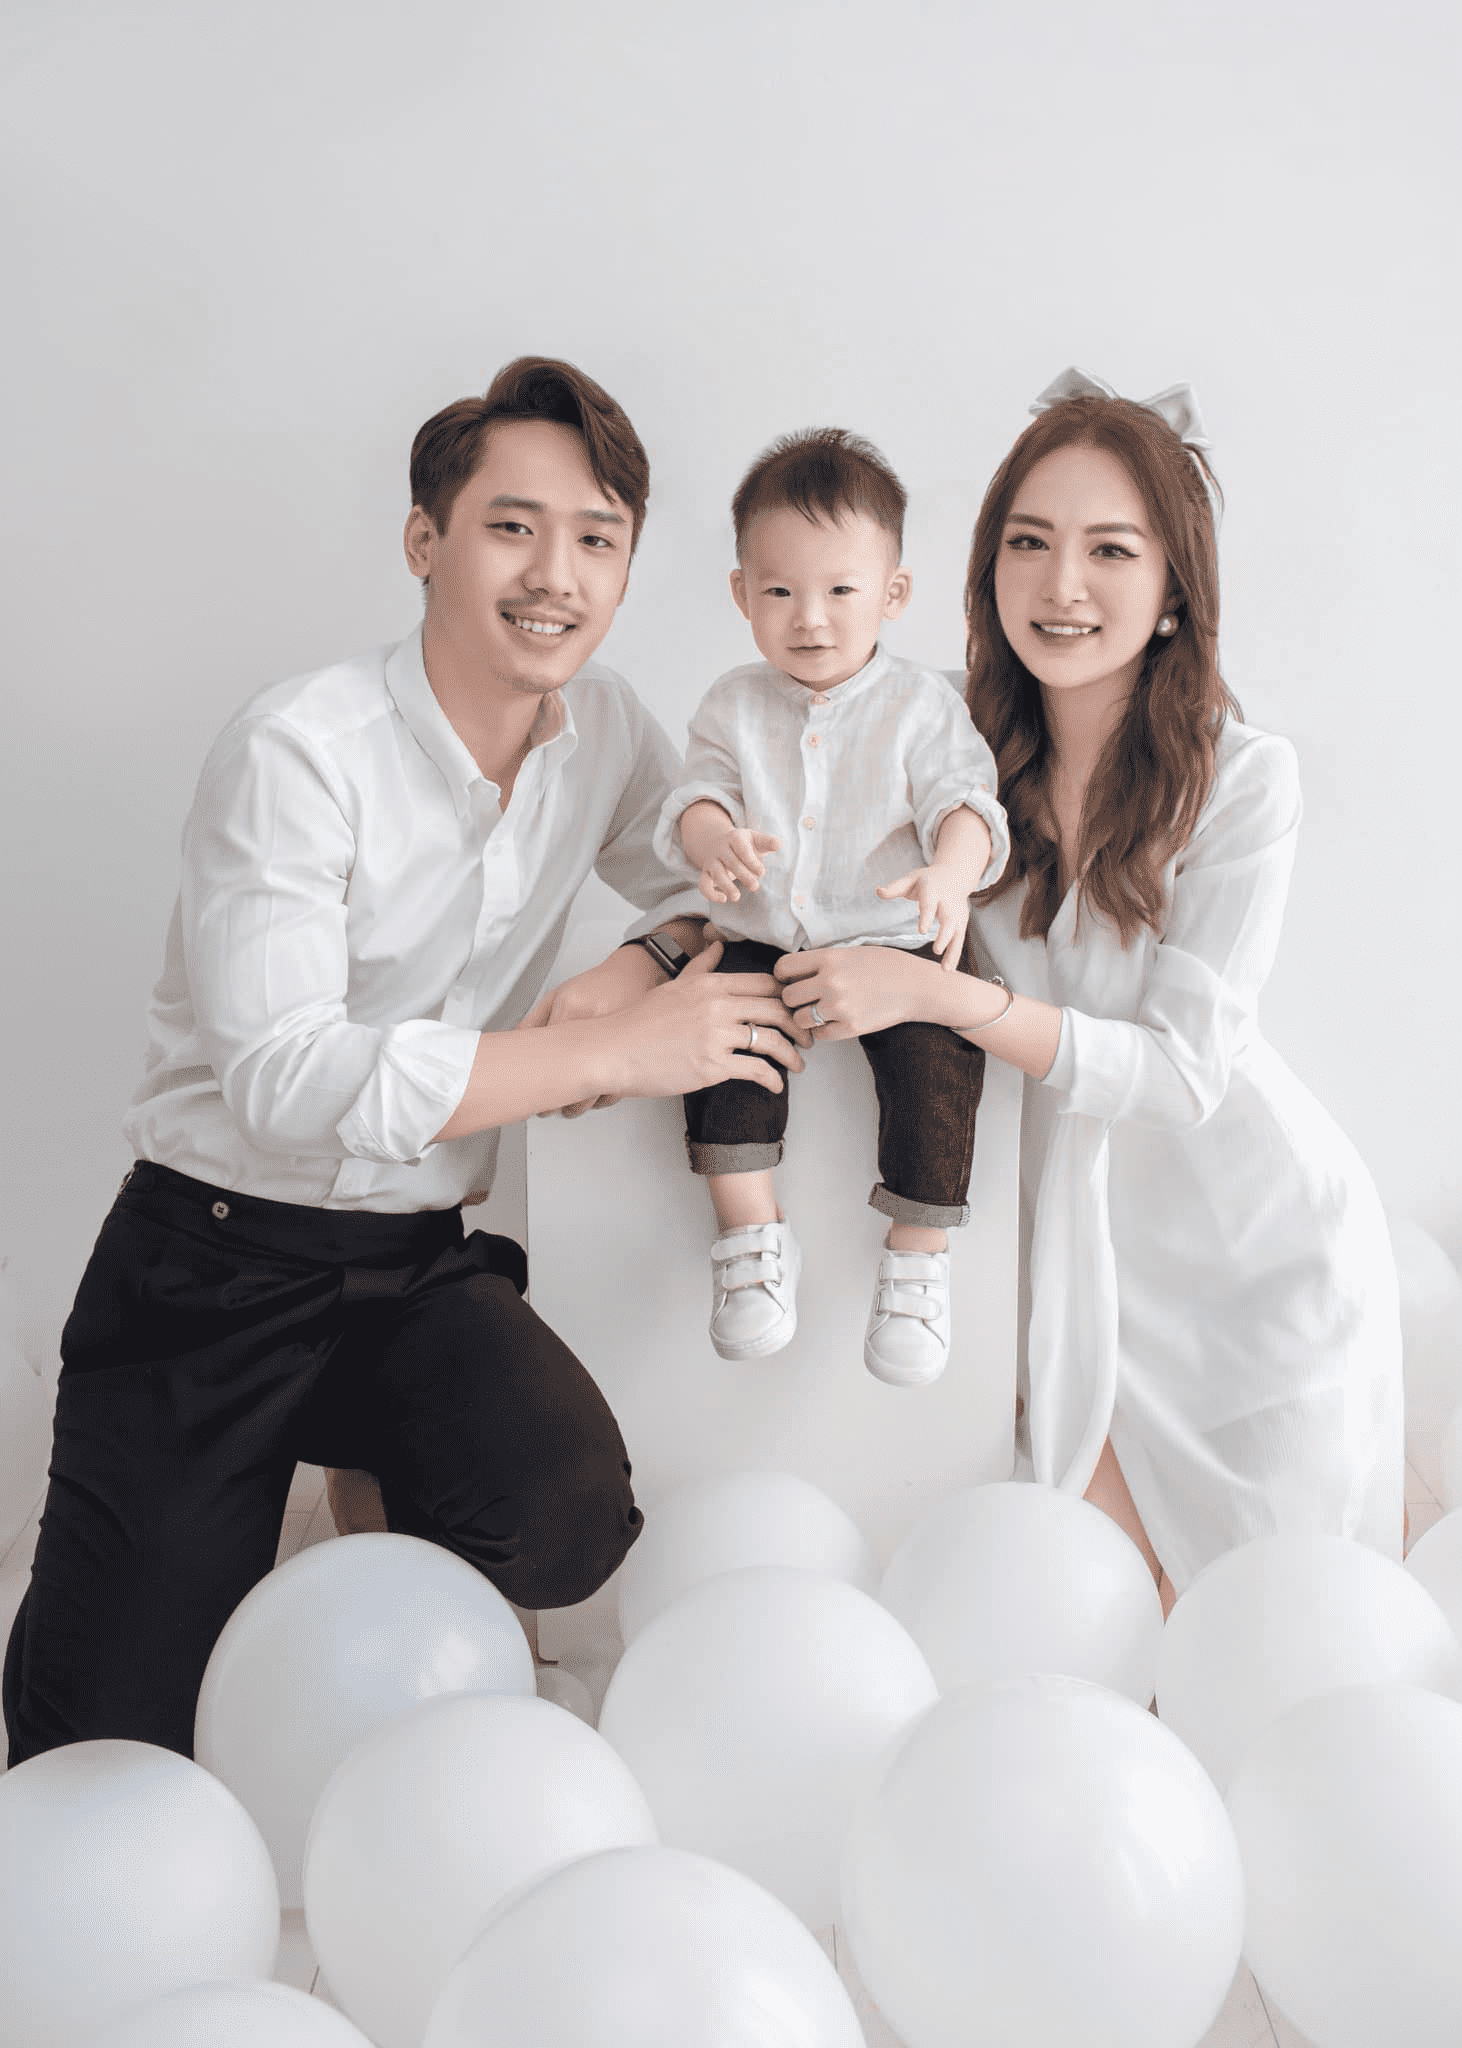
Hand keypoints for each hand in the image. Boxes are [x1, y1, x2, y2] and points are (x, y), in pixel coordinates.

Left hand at [517, 944, 665, 1116]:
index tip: (530, 1093)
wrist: (637, 976)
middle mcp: (595, 1027)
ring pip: (594, 1091)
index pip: (546, 1056)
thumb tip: (515, 1045)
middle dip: (555, 1102)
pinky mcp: (632, 1057)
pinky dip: (600, 1099)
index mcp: (571, 1011)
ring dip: (578, 1105)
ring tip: (568, 1107)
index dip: (536, 1081)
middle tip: (546, 1108)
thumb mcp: (558, 995)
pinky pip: (615, 1089)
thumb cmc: (597, 986)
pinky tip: (591, 1095)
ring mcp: (617, 1044)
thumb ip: (533, 1021)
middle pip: (570, 1080)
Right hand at [601, 942, 811, 1097]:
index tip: (797, 1010)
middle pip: (777, 1009)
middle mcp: (718, 1005)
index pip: (766, 984)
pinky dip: (772, 1080)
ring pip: (772, 1040)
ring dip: (792, 1055)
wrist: (612, 1049)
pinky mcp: (712, 1066)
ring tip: (798, 1065)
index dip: (789, 997)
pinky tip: (775, 1087)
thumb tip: (718, 946)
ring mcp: (716, 1035)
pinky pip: (757, 1070)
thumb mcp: (674, 985)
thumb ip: (701, 967)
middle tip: (807, 1039)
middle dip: (800, 1026)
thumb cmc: (639, 1022)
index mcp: (711, 984)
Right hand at [698, 826, 780, 905]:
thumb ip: (768, 842)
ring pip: (716, 874)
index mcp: (734, 837)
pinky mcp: (705, 874)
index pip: (742, 848)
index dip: (752, 862)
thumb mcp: (756, 840)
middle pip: (731, 862)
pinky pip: (703, 885)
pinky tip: (724, 899)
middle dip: (744, 876)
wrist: (722, 846)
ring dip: (726, 886)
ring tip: (737, 897)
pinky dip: (710, 894)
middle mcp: (720, 848)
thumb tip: (778, 844)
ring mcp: (711, 861)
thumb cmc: (746, 846)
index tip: (762, 873)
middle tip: (755, 887)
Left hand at [775, 944, 951, 1039]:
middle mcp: (830, 982)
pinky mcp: (851, 1028)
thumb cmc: (885, 965)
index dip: (782, 975)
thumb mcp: (851, 952)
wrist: (916, 986)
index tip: (789, 980)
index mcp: (829, 958)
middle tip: (804, 999)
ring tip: (818, 1012)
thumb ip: (822, 961)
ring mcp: (839, 1007)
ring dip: (805, 1017)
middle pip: (788, 996)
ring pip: (800, 1019)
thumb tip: (791, 973)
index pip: (783, 968)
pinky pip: (820, 1035)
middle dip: (793, 999)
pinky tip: (832, 1022)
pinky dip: (822, 1030)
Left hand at [876, 863, 970, 968]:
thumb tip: (878, 892)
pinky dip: (955, 954)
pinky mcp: (962, 922)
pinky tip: (948, 969)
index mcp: (933, 891)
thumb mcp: (910, 879)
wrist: (954, 875)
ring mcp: (957, 913)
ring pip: (957, 933)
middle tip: (937, 949)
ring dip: (953, 950)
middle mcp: (948, 903)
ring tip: (946, 969)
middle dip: (944, 935)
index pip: (930, 904)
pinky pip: (959, 940)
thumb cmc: (927, 880)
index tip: (922, 931)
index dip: (927, 916)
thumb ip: (895, 887)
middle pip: (949, 919)